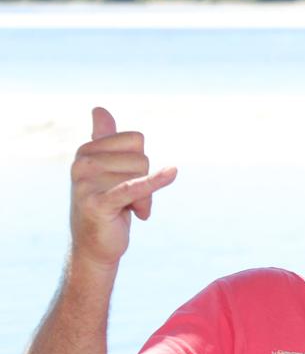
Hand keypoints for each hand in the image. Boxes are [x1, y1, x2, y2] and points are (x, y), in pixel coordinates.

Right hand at [70, 108, 176, 267]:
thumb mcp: (107, 169)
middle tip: (130, 200)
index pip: (136, 140)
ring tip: (127, 209)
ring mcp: (86, 183)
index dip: (142, 163)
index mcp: (87, 150)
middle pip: (141, 158)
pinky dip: (154, 182)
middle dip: (145, 181)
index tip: (129, 180)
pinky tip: (172, 173)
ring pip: (142, 176)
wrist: (96, 245)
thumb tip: (99, 109)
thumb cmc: (108, 203)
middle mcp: (82, 163)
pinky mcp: (97, 203)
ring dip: (144, 198)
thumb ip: (106, 140)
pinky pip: (134, 187)